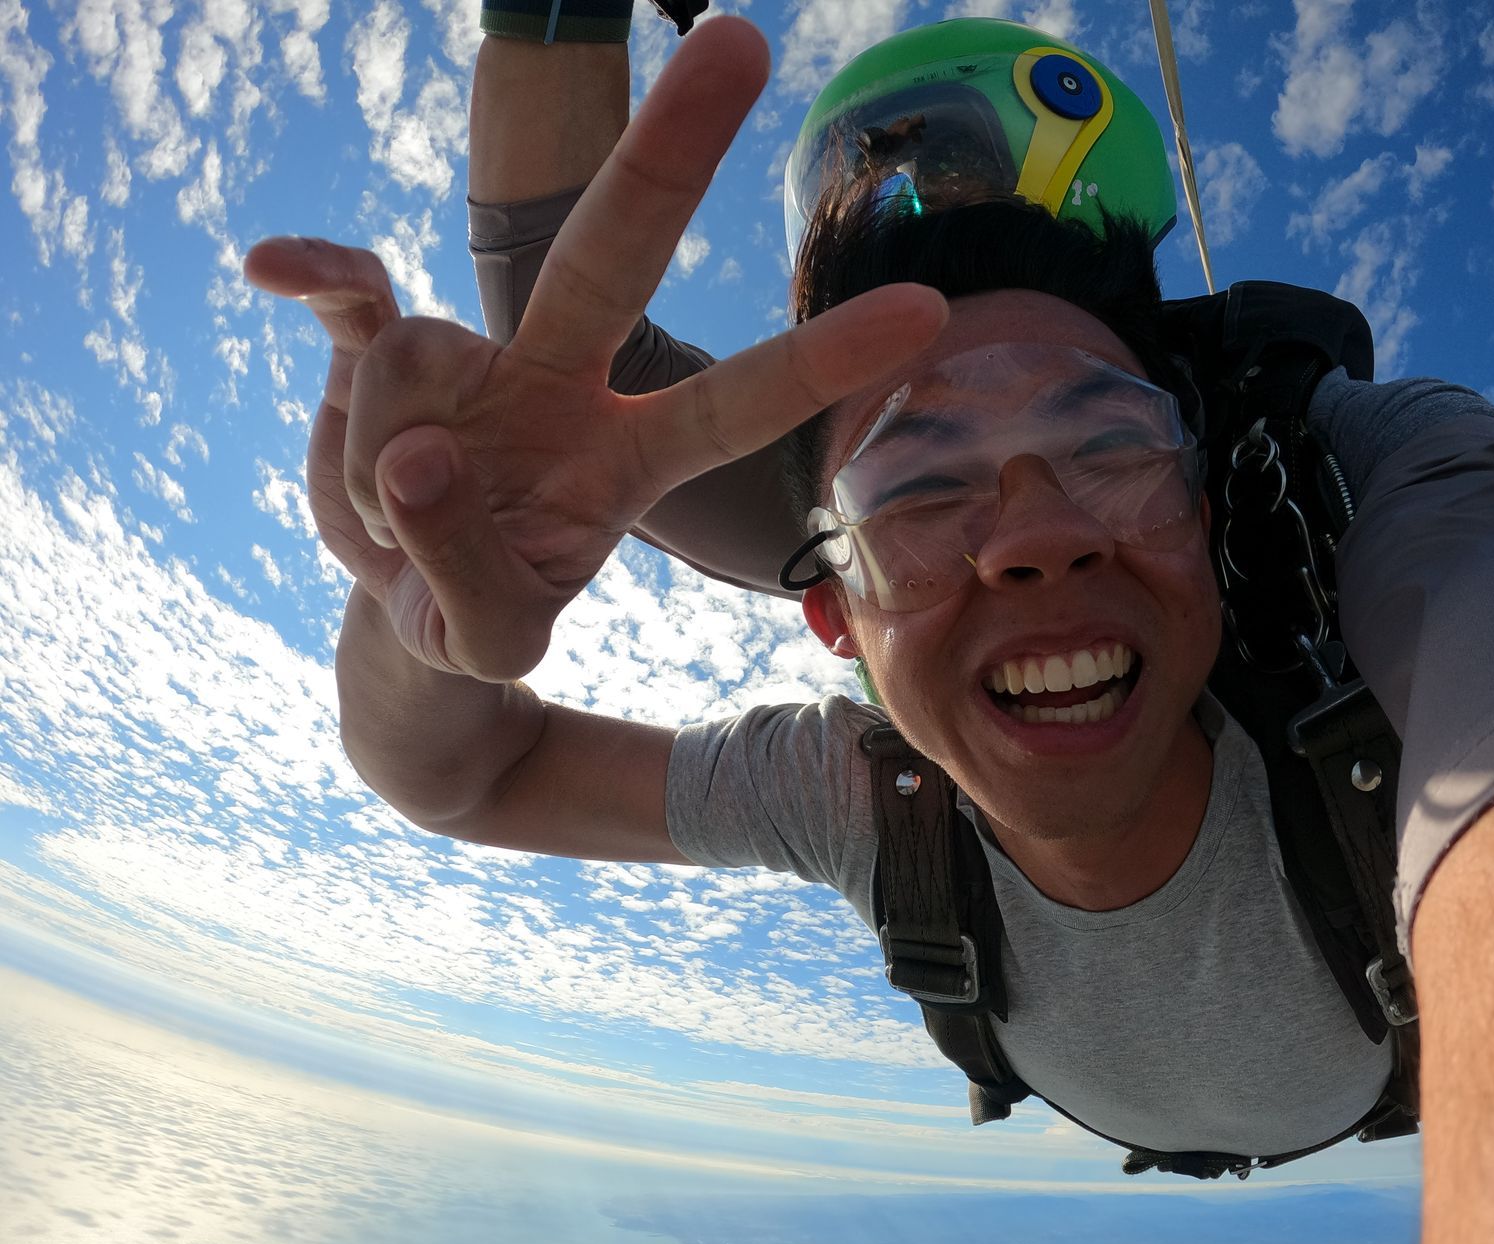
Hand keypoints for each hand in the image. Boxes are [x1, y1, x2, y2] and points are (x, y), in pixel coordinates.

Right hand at [245, 18, 944, 680]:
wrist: (399, 616)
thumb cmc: (475, 617)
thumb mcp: (486, 637)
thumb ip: (467, 571)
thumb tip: (424, 455)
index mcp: (628, 462)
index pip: (735, 407)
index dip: (820, 361)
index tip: (925, 309)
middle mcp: (563, 385)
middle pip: (618, 253)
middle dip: (670, 153)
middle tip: (742, 40)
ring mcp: (475, 357)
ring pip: (420, 363)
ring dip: (377, 480)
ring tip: (391, 541)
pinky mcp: (383, 350)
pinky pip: (353, 295)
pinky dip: (316, 276)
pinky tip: (272, 269)